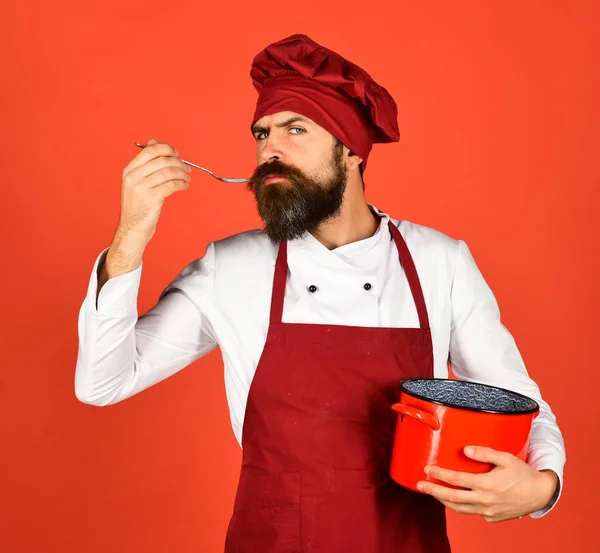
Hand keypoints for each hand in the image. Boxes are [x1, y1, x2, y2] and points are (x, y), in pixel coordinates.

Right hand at [118, 138, 190, 243]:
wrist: (132, 227)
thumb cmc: (138, 205)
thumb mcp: (136, 182)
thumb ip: (145, 163)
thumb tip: (154, 142)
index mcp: (130, 169)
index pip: (150, 150)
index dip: (167, 149)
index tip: (176, 154)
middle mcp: (134, 176)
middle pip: (162, 160)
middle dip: (179, 162)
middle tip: (187, 168)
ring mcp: (142, 187)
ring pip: (169, 172)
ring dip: (182, 173)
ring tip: (187, 177)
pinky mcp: (152, 198)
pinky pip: (172, 185)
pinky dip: (182, 184)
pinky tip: (184, 186)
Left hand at [417, 446, 558, 522]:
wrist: (540, 494)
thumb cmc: (523, 474)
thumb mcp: (505, 458)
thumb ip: (485, 453)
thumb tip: (466, 450)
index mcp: (487, 485)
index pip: (456, 479)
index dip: (439, 474)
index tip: (427, 469)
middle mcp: (485, 501)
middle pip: (452, 498)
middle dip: (433, 490)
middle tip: (420, 485)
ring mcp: (488, 512)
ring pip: (459, 508)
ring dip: (443, 500)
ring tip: (432, 492)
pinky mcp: (491, 518)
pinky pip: (471, 512)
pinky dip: (459, 506)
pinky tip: (453, 499)